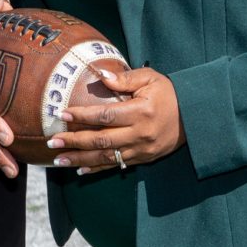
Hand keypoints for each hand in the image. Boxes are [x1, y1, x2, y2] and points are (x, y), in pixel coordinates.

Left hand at [46, 67, 183, 175]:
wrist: (195, 116)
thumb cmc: (170, 93)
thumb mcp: (150, 79)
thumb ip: (125, 78)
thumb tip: (99, 75)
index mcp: (140, 112)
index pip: (105, 116)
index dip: (82, 116)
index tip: (61, 114)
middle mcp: (140, 134)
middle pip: (101, 140)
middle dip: (74, 142)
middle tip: (52, 141)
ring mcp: (141, 149)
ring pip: (106, 157)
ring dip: (80, 159)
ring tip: (58, 159)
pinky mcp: (143, 158)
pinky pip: (116, 165)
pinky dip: (97, 169)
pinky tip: (80, 170)